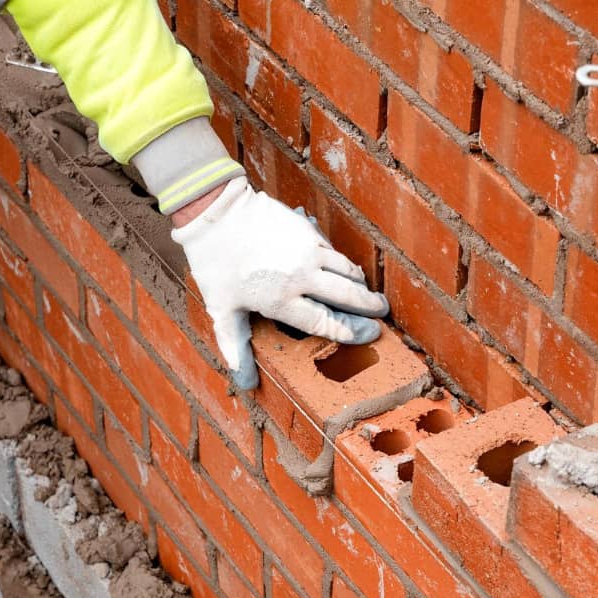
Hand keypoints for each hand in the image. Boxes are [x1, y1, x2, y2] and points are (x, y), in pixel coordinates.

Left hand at [171, 180, 388, 389]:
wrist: (215, 213)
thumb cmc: (216, 265)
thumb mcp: (222, 309)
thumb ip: (236, 346)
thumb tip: (246, 385)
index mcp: (281, 300)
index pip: (328, 322)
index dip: (353, 331)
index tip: (371, 334)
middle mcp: (301, 277)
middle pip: (347, 296)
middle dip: (369, 307)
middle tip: (382, 312)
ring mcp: (308, 252)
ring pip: (347, 271)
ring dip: (361, 284)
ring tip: (368, 292)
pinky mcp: (308, 232)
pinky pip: (334, 252)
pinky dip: (344, 263)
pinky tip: (345, 269)